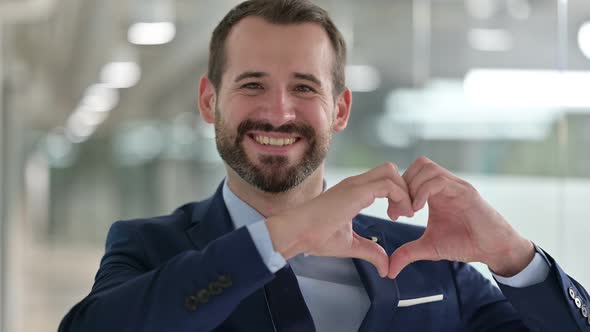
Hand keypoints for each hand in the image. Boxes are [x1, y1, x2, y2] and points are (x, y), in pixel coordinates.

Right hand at [266, 163, 413, 276]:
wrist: (296, 233)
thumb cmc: (314, 237)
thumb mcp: (350, 244)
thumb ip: (370, 251)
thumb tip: (385, 267)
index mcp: (353, 191)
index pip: (383, 179)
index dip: (396, 193)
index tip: (397, 215)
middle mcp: (355, 183)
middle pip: (390, 170)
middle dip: (404, 188)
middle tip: (403, 212)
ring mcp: (355, 184)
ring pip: (391, 171)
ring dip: (404, 191)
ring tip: (403, 213)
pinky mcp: (355, 191)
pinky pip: (388, 184)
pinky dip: (401, 196)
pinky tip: (398, 215)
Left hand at [388, 157, 534, 278]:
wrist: (493, 249)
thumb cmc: (464, 243)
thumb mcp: (429, 248)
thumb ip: (408, 253)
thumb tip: (390, 270)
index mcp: (434, 193)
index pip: (410, 174)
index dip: (396, 191)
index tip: (393, 214)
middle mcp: (444, 185)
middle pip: (417, 165)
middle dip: (402, 186)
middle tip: (399, 211)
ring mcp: (455, 186)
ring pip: (426, 167)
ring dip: (412, 187)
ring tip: (410, 211)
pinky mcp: (465, 191)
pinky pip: (439, 181)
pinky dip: (423, 191)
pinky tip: (417, 210)